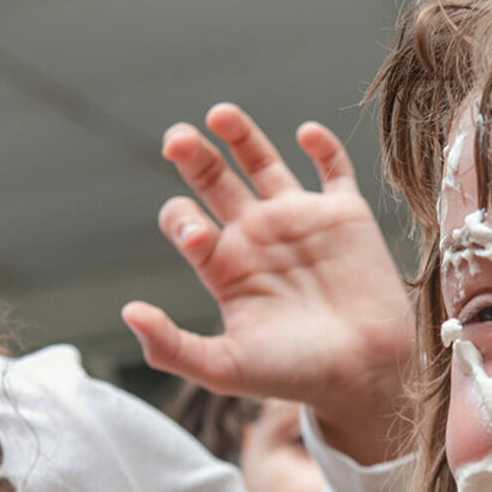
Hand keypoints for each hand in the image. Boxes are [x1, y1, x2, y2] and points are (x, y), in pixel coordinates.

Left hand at [123, 103, 411, 462]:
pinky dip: (321, 145)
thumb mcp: (224, 369)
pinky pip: (333, 168)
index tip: (200, 237)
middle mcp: (257, 237)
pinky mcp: (345, 215)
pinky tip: (305, 134)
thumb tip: (128, 312)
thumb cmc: (294, 377)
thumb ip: (172, 346)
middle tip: (176, 140)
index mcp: (225, 266)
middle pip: (214, 178)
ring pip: (263, 161)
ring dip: (240, 134)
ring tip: (218, 113)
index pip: (186, 221)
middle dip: (193, 156)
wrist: (363, 378)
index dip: (182, 219)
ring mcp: (300, 221)